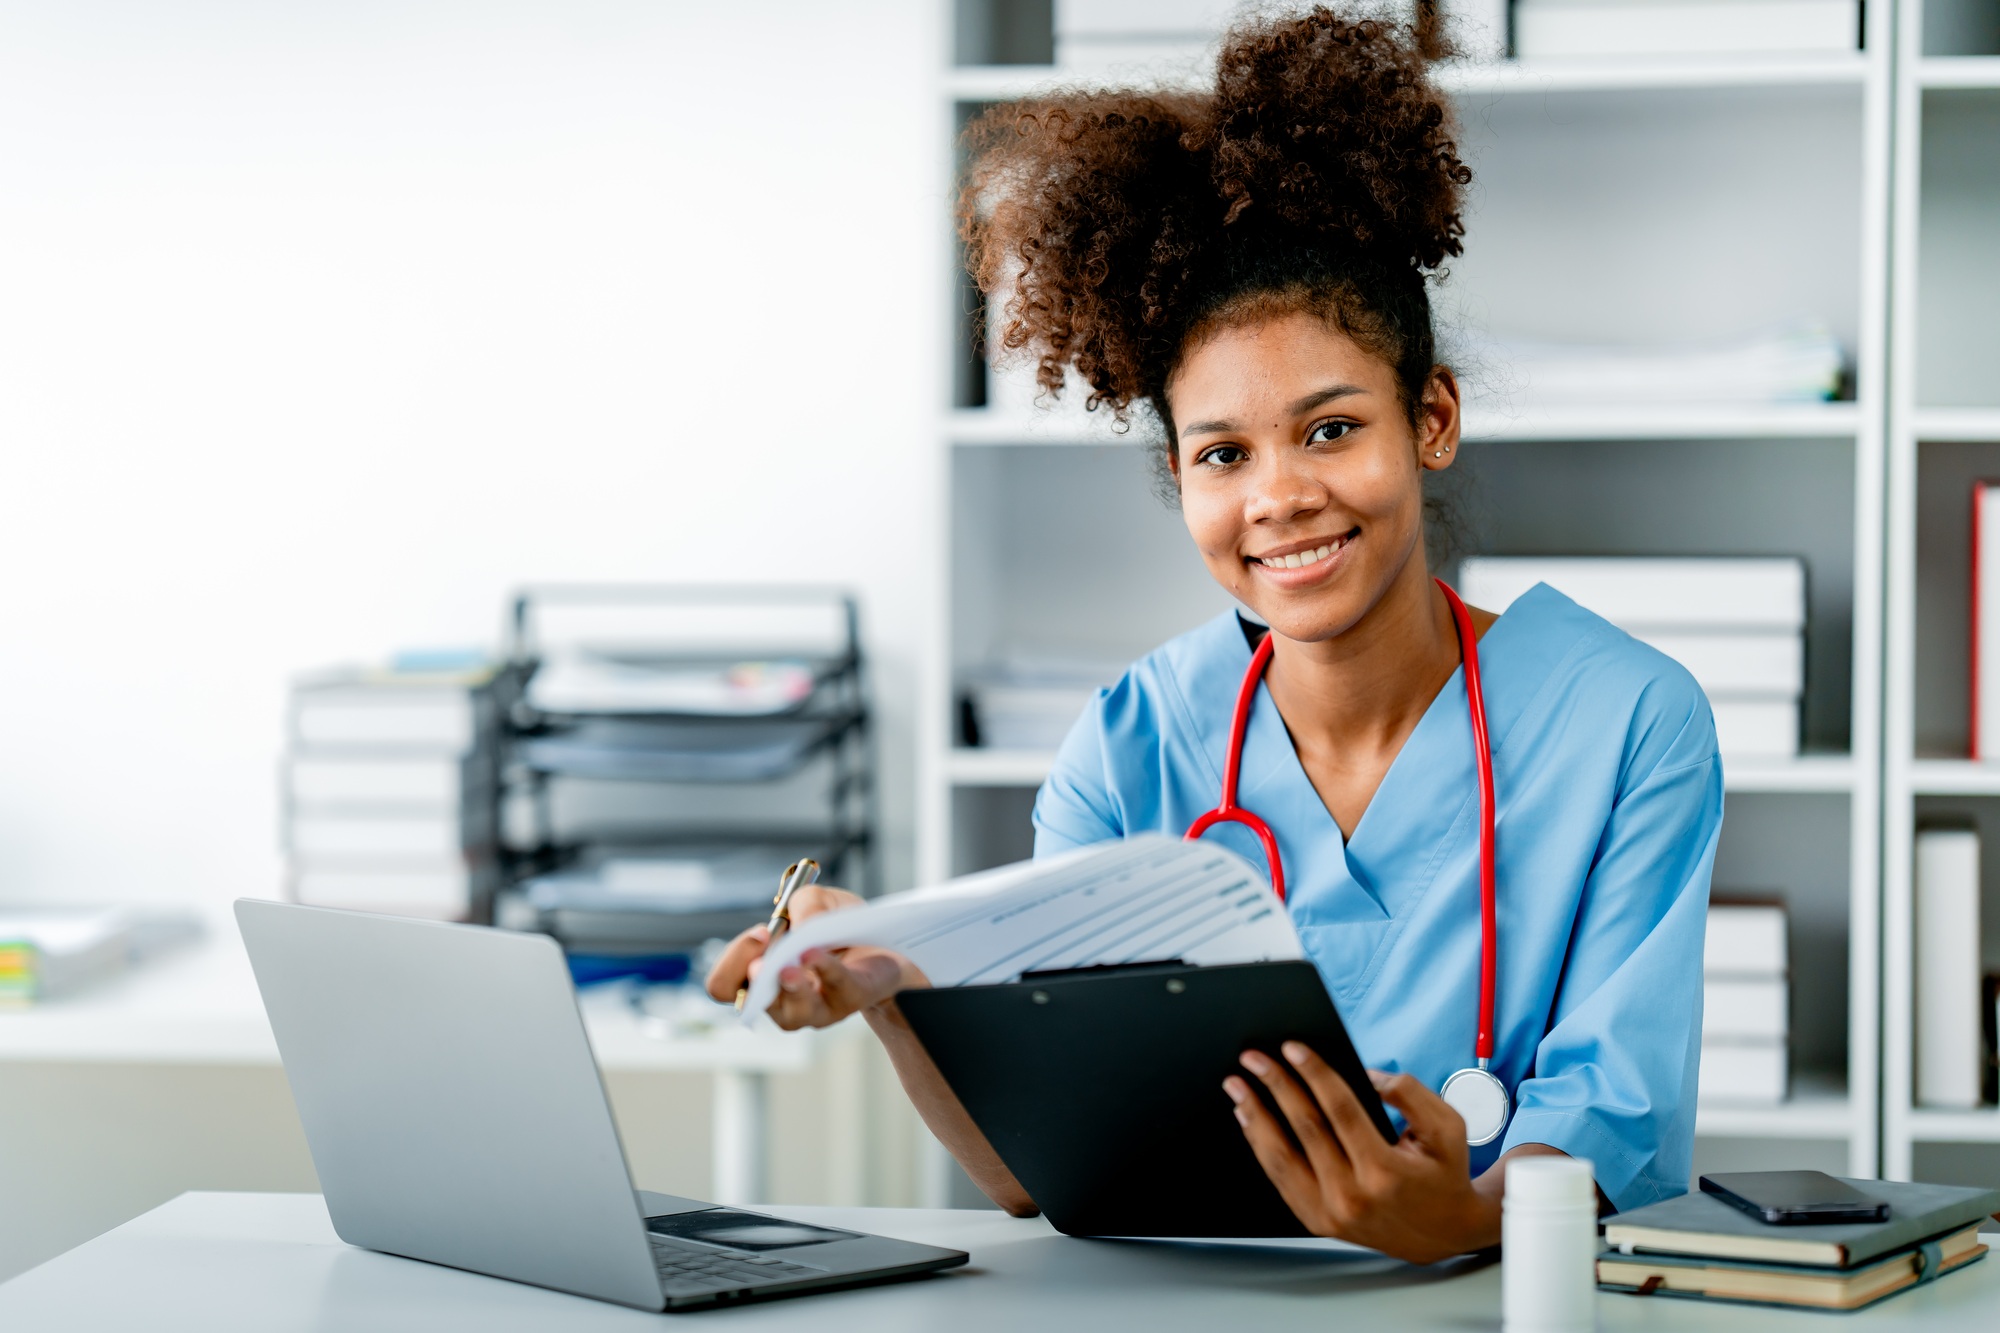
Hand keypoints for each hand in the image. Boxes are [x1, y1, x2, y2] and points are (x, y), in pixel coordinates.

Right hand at [702, 885, 928, 1028]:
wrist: (888, 943)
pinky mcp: (849, 1001)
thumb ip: (803, 904)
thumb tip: (799, 927)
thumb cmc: (839, 928)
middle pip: (748, 1001)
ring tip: (790, 966)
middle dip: (752, 974)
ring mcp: (815, 1009)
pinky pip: (834, 989)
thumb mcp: (818, 900)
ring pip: (791, 1012)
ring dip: (789, 985)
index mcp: (761, 976)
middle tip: (764, 943)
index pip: (724, 984)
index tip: (759, 933)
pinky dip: (824, 969)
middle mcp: (781, 1000)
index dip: (733, 962)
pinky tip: (816, 953)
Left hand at [1223, 1044, 1499, 1263]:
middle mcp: (1353, 1196)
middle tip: (1253, 1057)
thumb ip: (1408, 1092)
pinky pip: (1280, 1179)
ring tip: (1238, 1086)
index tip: (1291, 1048)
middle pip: (1304, 1128)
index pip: (1339, 1110)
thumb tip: (1363, 1073)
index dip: (1313, 1073)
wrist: (1444, 1233)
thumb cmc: (1443, 1174)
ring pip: (1281, 1157)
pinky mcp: (1318, 1222)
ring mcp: (1331, 1214)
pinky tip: (1250, 1121)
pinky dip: (1260, 1146)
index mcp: (1385, 1171)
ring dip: (1255, 1116)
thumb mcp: (1447, 1126)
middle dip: (1275, 1085)